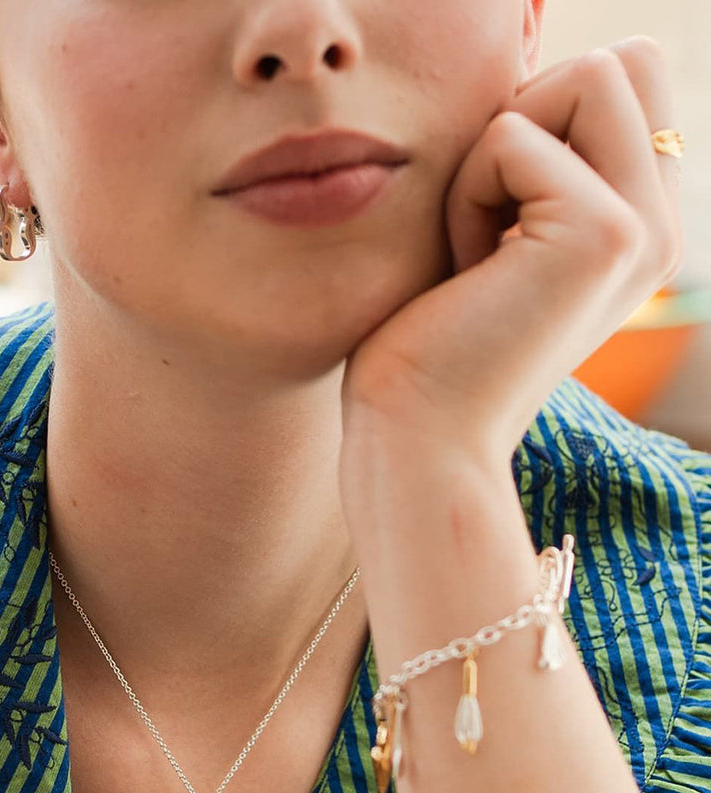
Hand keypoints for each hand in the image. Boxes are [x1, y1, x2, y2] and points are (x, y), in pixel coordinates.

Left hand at [342, 38, 682, 460]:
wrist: (420, 442)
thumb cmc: (429, 348)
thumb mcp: (494, 232)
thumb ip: (535, 157)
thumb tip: (530, 66)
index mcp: (643, 226)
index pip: (627, 78)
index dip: (542, 116)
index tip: (499, 217)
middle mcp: (662, 227)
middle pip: (621, 60)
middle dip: (529, 116)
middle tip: (490, 222)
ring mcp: (644, 228)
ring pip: (586, 72)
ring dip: (498, 150)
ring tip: (480, 248)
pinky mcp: (603, 233)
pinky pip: (512, 134)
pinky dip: (466, 193)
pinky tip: (467, 272)